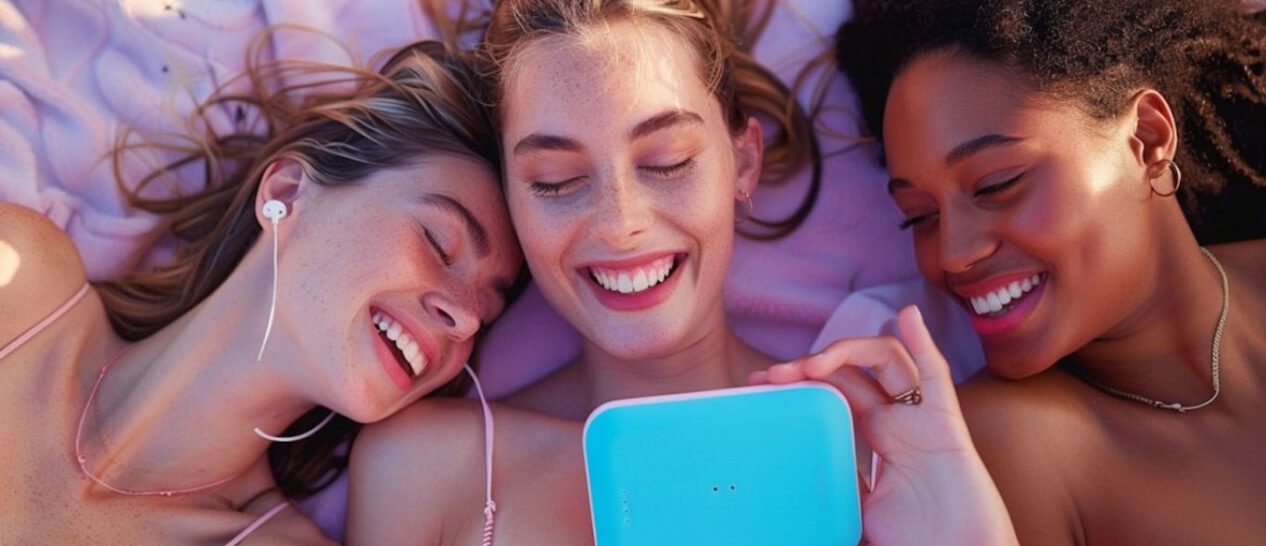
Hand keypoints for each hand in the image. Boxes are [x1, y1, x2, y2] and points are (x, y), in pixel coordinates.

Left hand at [750, 306, 1016, 545]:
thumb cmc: (914, 540)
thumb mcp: (854, 511)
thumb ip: (831, 484)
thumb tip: (786, 485)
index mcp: (874, 443)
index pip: (832, 395)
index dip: (798, 385)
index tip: (758, 389)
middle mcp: (896, 424)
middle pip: (850, 375)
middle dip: (808, 366)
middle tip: (772, 376)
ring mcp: (921, 420)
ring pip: (885, 362)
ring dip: (846, 351)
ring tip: (812, 362)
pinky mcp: (948, 425)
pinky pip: (937, 375)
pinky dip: (923, 341)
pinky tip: (908, 316)